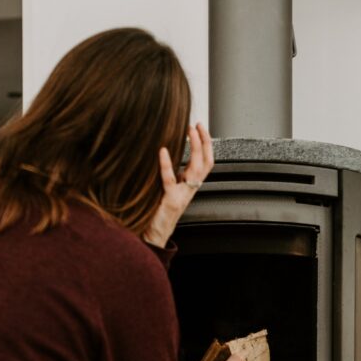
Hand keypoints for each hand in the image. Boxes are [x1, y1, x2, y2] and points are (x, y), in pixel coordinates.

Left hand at [143, 122, 213, 247]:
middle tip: (197, 125)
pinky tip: (163, 151)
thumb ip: (172, 173)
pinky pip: (170, 181)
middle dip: (204, 142)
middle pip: (206, 163)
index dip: (206, 144)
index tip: (199, 126)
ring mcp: (181, 196)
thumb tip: (167, 151)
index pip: (206, 162)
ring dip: (195, 149)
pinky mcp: (169, 201)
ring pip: (196, 171)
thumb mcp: (167, 188)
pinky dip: (167, 165)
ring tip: (189, 131)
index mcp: (190, 186)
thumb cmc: (157, 212)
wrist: (153, 236)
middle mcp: (189, 191)